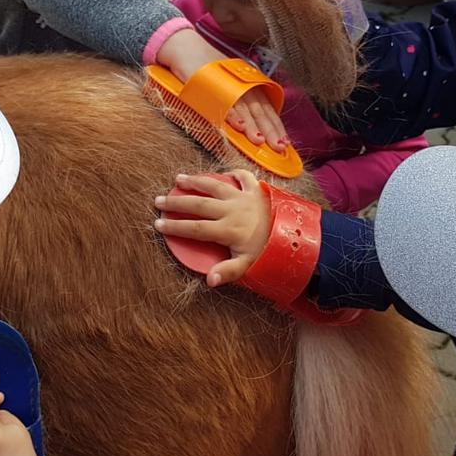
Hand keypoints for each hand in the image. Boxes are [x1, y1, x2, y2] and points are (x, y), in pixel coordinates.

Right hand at [154, 170, 268, 285]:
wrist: (298, 236)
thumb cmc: (270, 252)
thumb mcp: (249, 265)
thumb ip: (228, 272)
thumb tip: (209, 281)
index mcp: (227, 230)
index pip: (194, 228)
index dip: (175, 227)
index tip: (157, 224)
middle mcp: (232, 210)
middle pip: (198, 205)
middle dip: (177, 202)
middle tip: (159, 200)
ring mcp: (243, 197)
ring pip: (215, 186)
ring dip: (196, 181)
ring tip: (179, 179)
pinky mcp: (257, 190)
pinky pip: (243, 177)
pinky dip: (233, 173)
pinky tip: (223, 174)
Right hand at [156, 30, 289, 151]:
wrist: (189, 49)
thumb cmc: (210, 72)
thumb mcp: (231, 86)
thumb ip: (243, 103)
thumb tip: (252, 127)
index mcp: (251, 86)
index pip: (268, 109)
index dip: (277, 127)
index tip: (285, 143)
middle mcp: (244, 85)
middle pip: (261, 111)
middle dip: (270, 131)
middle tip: (279, 148)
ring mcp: (229, 85)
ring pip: (245, 109)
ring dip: (253, 126)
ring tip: (259, 141)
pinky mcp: (212, 85)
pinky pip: (224, 102)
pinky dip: (232, 115)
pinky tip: (239, 127)